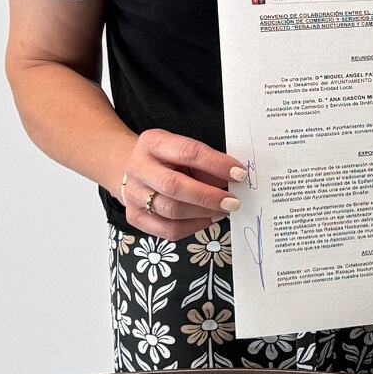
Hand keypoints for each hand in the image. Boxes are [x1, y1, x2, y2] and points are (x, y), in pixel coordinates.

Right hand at [117, 130, 243, 238]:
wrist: (136, 171)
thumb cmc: (168, 160)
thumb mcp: (185, 152)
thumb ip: (207, 164)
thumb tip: (234, 181)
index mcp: (153, 143)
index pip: (187, 152)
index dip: (216, 164)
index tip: (239, 174)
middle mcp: (138, 168)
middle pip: (174, 186)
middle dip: (209, 196)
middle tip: (232, 202)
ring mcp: (133, 194)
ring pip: (171, 210)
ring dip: (203, 213)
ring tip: (222, 211)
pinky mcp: (135, 216)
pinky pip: (167, 230)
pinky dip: (193, 227)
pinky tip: (207, 219)